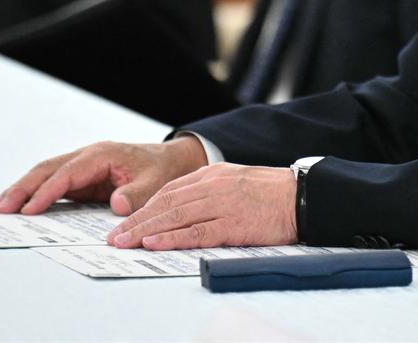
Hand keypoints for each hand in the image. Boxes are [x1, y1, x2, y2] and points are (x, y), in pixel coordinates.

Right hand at [0, 137, 206, 215]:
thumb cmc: (161, 170)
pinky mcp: (80, 177)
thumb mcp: (155, 183)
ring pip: (44, 174)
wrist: (170, 161)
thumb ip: (137, 194)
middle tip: (0, 209)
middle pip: (46, 170)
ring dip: (21, 190)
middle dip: (22, 189)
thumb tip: (117, 205)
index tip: (29, 209)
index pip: (67, 174)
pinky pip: (52, 184)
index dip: (47, 192)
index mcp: (101, 155)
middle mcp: (86, 156)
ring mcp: (81, 166)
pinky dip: (33, 194)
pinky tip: (17, 207)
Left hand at [109, 163, 296, 249]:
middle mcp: (213, 186)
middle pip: (165, 204)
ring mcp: (222, 204)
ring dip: (145, 230)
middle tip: (114, 236)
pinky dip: (172, 238)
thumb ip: (210, 190)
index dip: (145, 208)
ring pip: (175, 217)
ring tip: (124, 242)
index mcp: (212, 174)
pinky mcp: (233, 223)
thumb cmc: (271, 192)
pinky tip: (154, 243)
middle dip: (136, 220)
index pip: (169, 190)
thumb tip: (184, 208)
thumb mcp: (235, 181)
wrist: (302, 195)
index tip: (126, 222)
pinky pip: (197, 232)